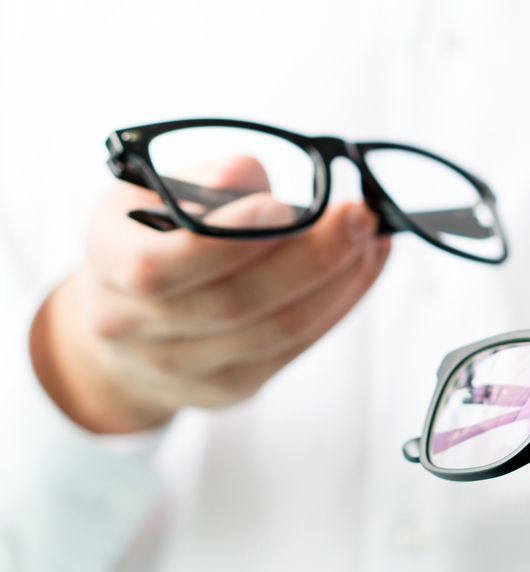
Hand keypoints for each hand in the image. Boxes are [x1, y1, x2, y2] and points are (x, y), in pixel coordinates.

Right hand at [31, 157, 389, 433]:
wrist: (123, 332)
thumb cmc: (144, 243)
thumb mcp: (149, 194)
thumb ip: (201, 181)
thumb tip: (250, 176)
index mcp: (108, 267)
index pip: (163, 266)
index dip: (227, 238)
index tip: (282, 204)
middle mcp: (138, 329)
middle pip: (236, 303)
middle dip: (310, 257)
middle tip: (356, 217)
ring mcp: (186, 368)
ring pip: (278, 331)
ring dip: (338, 283)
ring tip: (371, 240)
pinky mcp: (231, 387)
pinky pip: (297, 348)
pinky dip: (339, 304)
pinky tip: (363, 268)